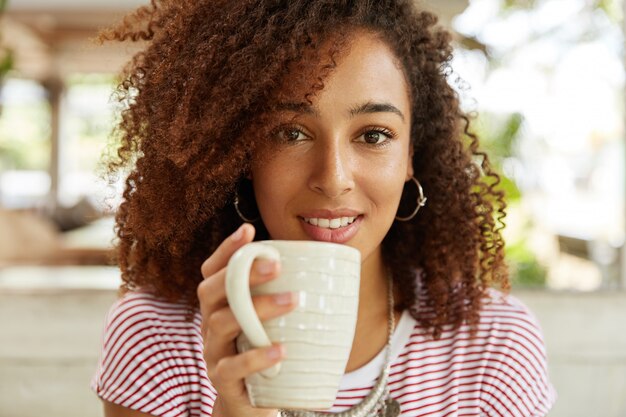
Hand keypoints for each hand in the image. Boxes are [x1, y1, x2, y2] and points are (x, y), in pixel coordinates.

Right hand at [197, 223, 295, 416]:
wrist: (254, 403)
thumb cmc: (266, 352)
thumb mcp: (270, 322)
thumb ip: (282, 294)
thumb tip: (323, 263)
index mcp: (220, 306)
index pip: (213, 271)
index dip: (226, 250)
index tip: (248, 230)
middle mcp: (210, 325)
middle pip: (210, 292)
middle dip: (241, 274)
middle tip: (275, 265)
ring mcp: (214, 353)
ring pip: (222, 324)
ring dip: (258, 309)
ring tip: (293, 300)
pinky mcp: (223, 382)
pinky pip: (232, 368)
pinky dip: (256, 357)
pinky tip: (281, 350)